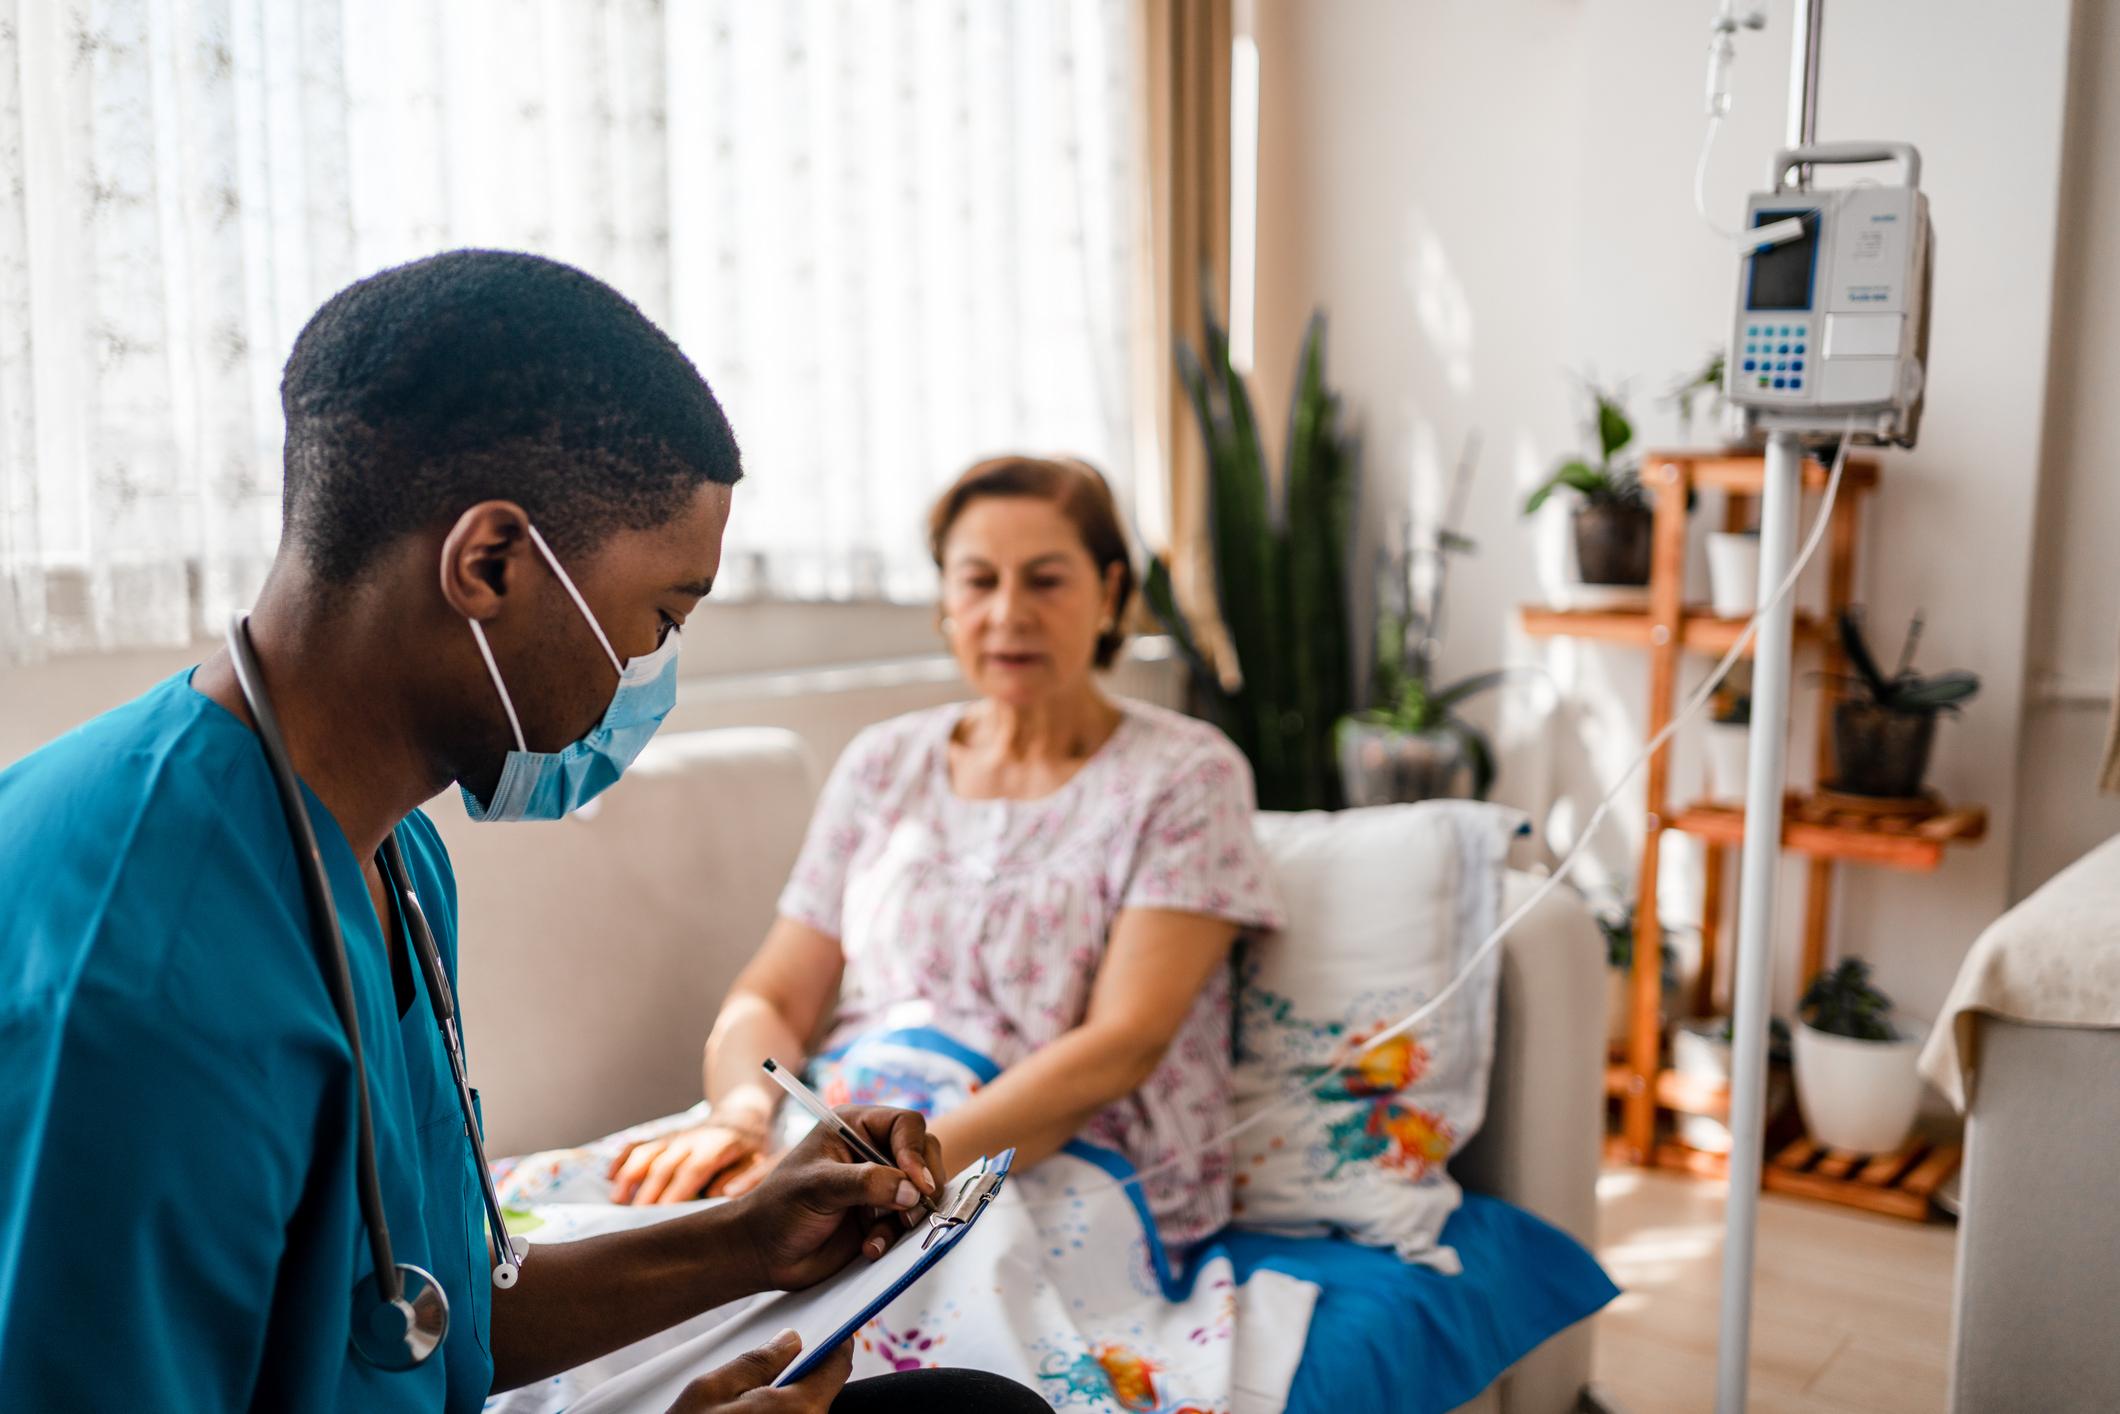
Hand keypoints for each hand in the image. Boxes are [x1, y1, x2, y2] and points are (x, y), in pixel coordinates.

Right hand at [610, 1097, 772, 1204]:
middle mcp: (691, 1139)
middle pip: (665, 1164)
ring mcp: (674, 1137)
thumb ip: (741, 1177)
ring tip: (616, 1200)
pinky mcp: (662, 1138)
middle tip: (634, 1216)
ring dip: (628, 1175)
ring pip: (646, 1152)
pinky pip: (638, 1145)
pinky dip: (622, 1159)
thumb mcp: (757, 1161)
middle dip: (648, 1190)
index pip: (694, 1168)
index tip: (663, 1211)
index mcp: (718, 1145)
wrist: (741, 1117)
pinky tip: (609, 1177)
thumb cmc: (750, 1148)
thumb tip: (717, 1194)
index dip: (678, 1189)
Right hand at [664, 1327, 850, 1412]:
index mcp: (799, 1409)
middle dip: (805, 1370)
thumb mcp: (712, 1389)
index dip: (832, 1343)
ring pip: (807, 1410)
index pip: (837, 1365)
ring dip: (791, 1396)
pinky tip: (754, 1412)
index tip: (826, 1331)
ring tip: (759, 1389)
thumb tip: (791, 1341)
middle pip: (823, 1390)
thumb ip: (756, 1361)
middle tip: (779, 1358)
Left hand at [729, 1104, 945, 1292]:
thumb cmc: (780, 1209)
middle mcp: (872, 1151)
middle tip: (909, 1211)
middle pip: (924, 1154)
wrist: (763, 1254)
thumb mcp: (820, 1186)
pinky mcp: (881, 1216)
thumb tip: (912, 1190)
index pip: (906, 1125)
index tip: (916, 1183)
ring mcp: (879, 1185)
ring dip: (909, 1215)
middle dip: (922, 1185)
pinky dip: (895, 1236)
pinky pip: (908, 1221)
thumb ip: (867, 1183)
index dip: (915, 1152)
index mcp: (855, 1127)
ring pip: (922, 1191)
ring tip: (880, 1232)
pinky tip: (870, 1246)